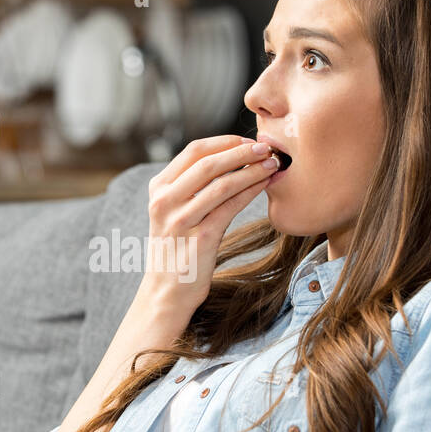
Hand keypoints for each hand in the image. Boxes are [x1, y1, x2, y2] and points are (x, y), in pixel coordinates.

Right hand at [140, 134, 277, 312]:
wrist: (166, 291)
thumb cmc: (178, 248)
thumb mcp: (173, 211)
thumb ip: (191, 186)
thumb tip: (230, 157)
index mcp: (158, 188)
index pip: (194, 151)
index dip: (225, 142)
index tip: (248, 140)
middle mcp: (164, 201)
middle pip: (208, 162)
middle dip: (242, 151)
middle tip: (266, 147)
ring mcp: (180, 220)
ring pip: (222, 183)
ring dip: (252, 169)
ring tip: (273, 163)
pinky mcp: (200, 239)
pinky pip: (231, 206)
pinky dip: (251, 190)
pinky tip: (265, 184)